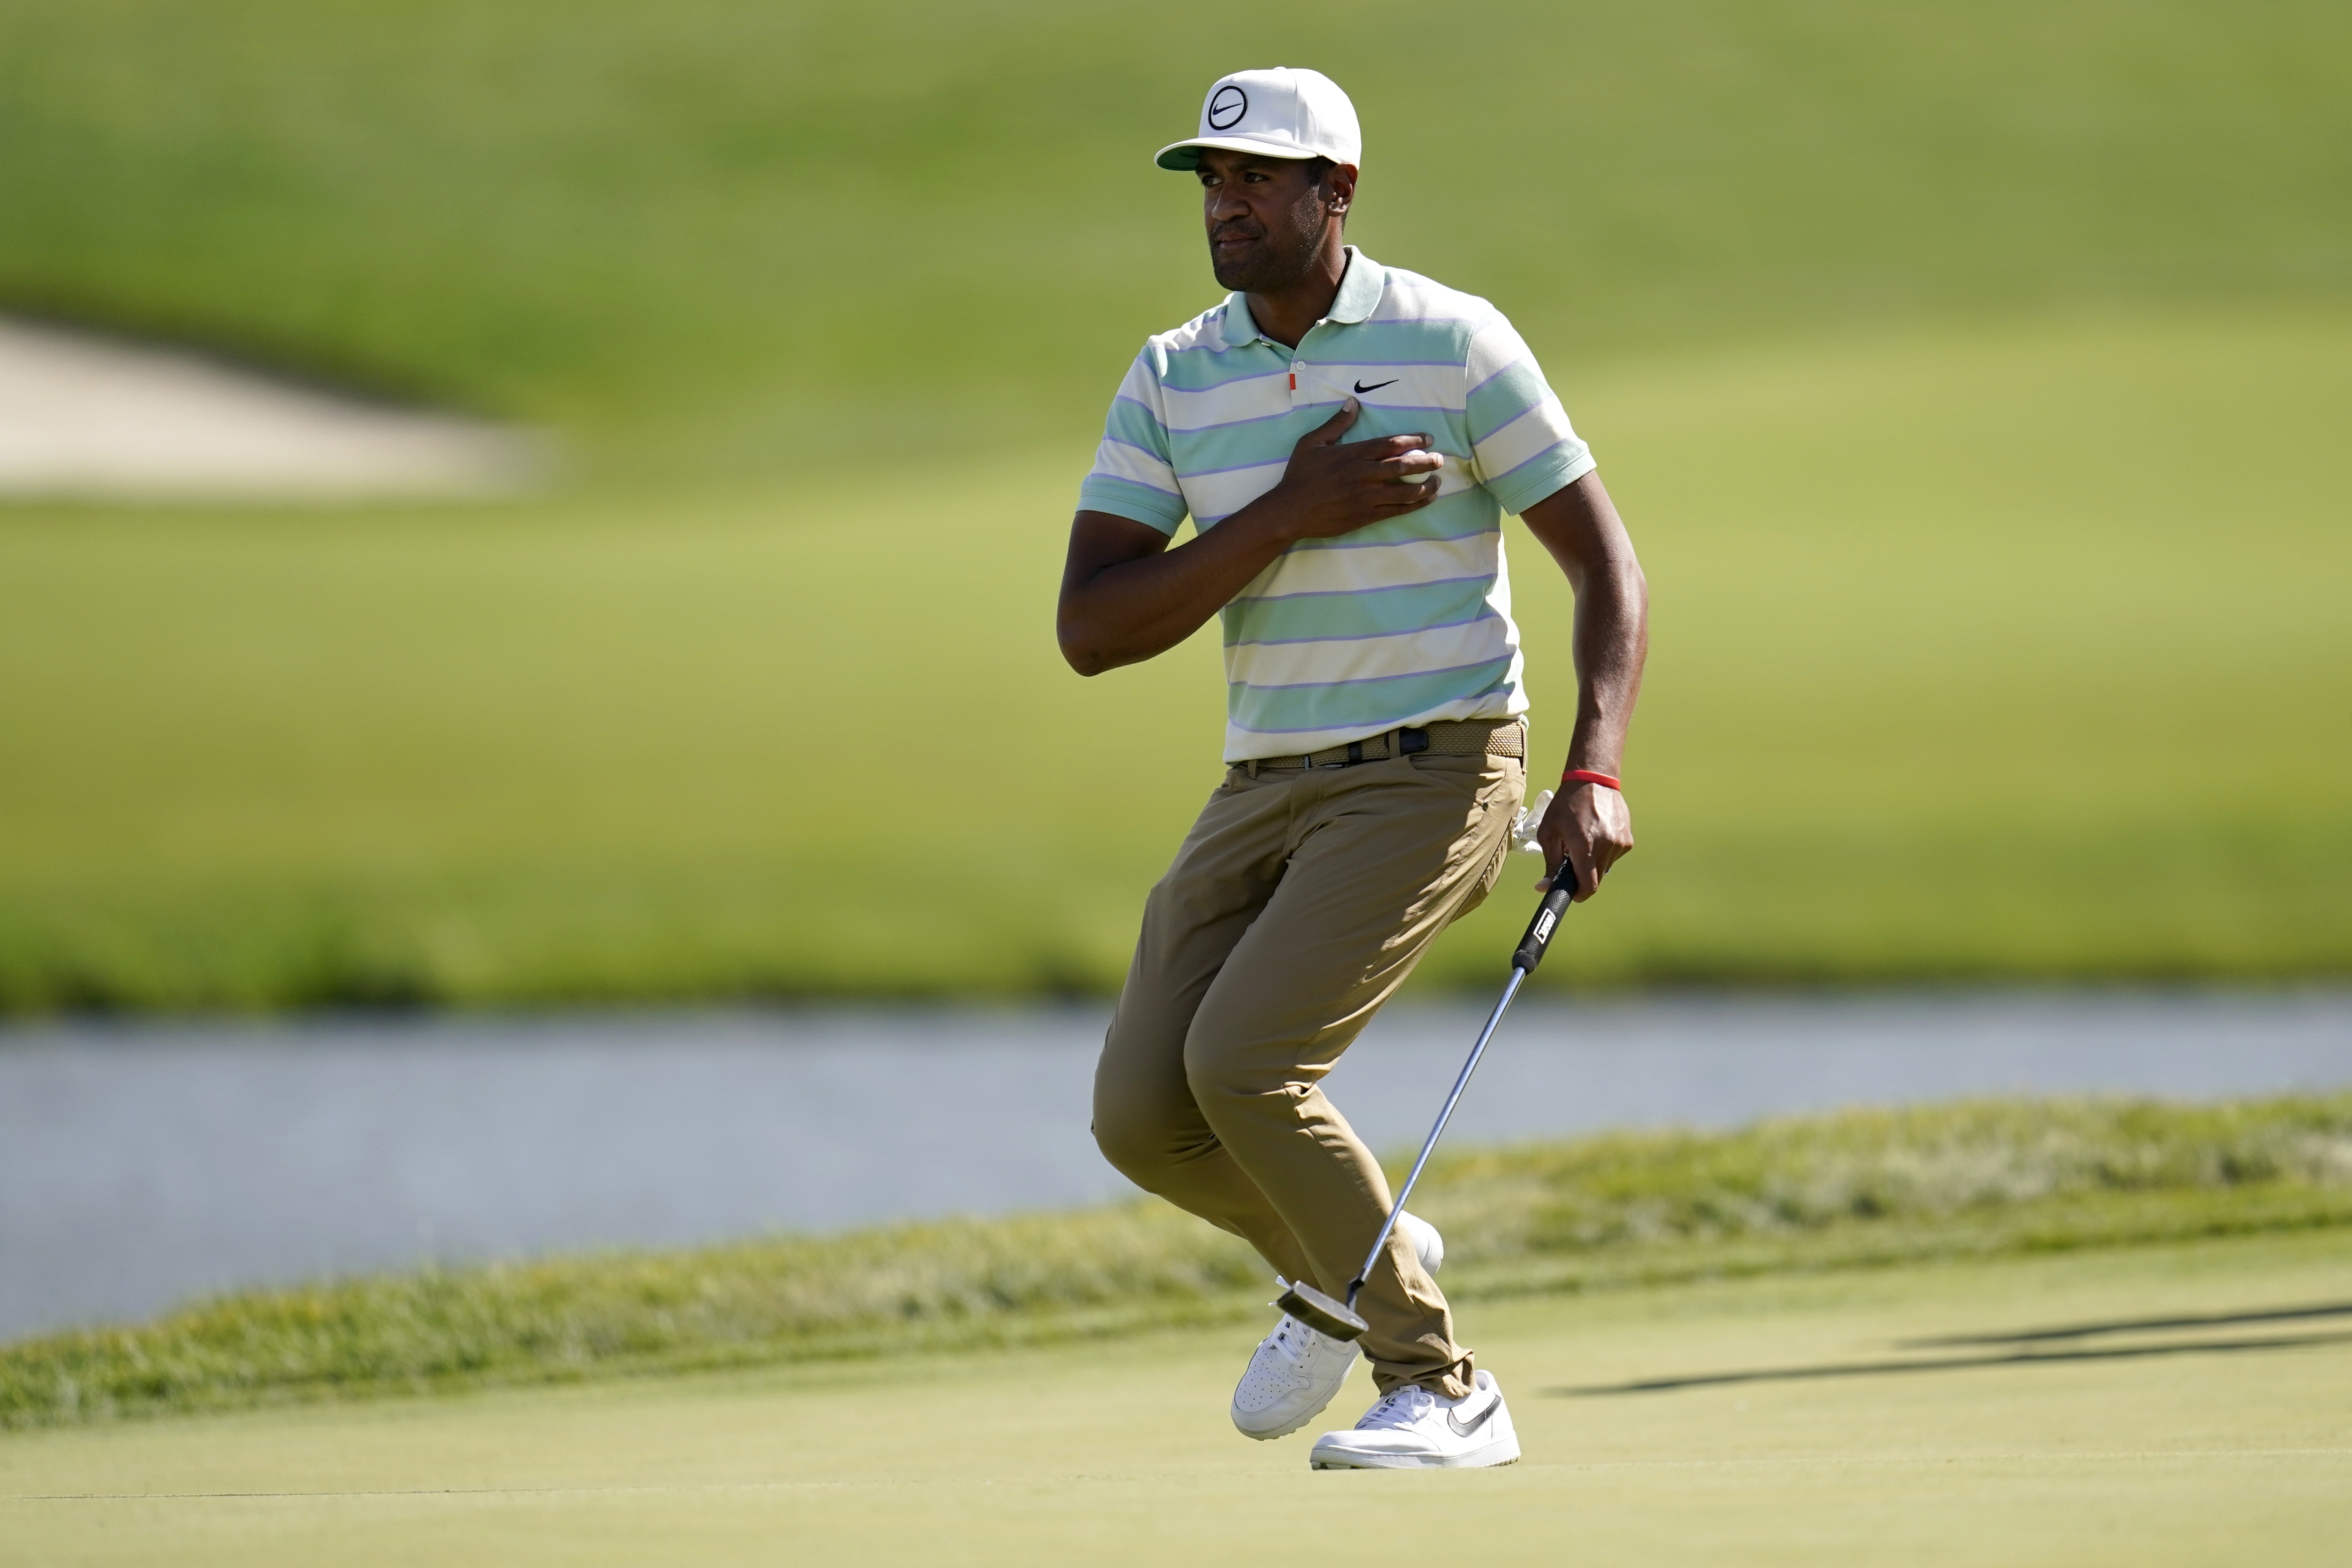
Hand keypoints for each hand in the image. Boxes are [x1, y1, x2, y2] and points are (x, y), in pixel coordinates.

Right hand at [1255, 398, 1443, 540]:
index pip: (1391, 444)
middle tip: (1440, 459)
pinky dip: (1414, 505)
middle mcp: (1364, 475)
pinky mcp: (1365, 516)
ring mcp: (1366, 497)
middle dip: (1426, 462)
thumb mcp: (1312, 443)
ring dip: (1426, 486)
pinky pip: (1397, 510)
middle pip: (1404, 466)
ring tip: (1437, 481)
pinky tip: (1426, 500)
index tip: (1428, 439)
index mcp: (1353, 455)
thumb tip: (1352, 403)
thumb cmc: (1299, 476)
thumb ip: (1335, 424)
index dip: (1414, 440)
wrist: (1289, 511)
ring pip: (1406, 491)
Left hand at [1536, 781, 1632, 901]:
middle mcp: (1607, 846)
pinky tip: (1596, 834)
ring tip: (1584, 839)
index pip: (1588, 887)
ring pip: (1605, 868)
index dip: (1578, 894)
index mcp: (1586, 846)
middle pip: (1596, 879)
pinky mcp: (1628, 839)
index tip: (1571, 893)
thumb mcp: (1549, 833)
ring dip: (1593, 862)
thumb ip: (1550, 863)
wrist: (1592, 780)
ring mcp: (1620, 843)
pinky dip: (1603, 852)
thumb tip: (1544, 887)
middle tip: (1572, 859)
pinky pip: (1613, 856)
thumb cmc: (1566, 805)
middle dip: (1582, 876)